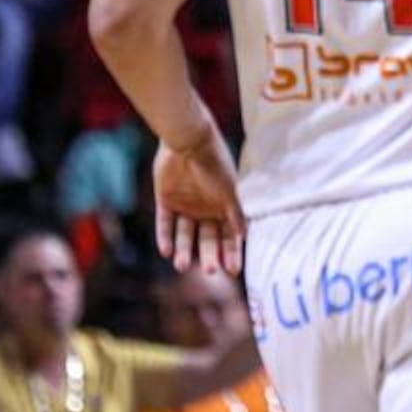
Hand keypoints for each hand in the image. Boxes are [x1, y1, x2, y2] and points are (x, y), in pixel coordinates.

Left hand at [156, 129, 245, 276]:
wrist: (188, 140)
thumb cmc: (215, 163)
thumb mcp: (229, 190)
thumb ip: (235, 213)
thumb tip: (245, 236)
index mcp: (223, 206)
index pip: (229, 236)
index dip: (232, 253)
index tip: (234, 271)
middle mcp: (205, 209)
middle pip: (208, 239)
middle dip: (210, 255)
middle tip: (210, 272)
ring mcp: (185, 205)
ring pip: (185, 235)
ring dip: (184, 250)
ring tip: (181, 265)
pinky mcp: (165, 201)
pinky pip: (165, 224)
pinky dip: (165, 237)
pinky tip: (166, 251)